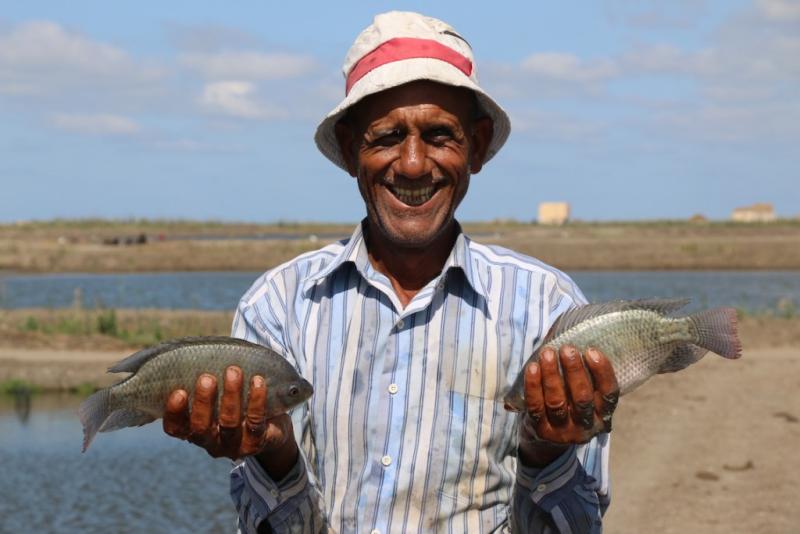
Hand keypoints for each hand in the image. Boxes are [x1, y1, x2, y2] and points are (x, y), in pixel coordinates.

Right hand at [163, 365, 292, 460]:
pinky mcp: (256, 442)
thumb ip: (206, 383)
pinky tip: (258, 381)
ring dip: (230, 396)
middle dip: (203, 402)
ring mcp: (234, 445)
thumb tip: (196, 351)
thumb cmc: (237, 405)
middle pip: (200, 427)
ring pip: (228, 423)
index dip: (174, 413)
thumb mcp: (219, 397)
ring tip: (233, 371)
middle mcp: (211, 442)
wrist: (272, 429)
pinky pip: (255, 421)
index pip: (175, 428)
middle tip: (207, 378)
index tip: (178, 391)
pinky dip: (256, 399)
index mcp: (195, 431)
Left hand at [518, 345, 618, 465]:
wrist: (546, 441)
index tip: (591, 351)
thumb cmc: (569, 405)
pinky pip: (536, 406)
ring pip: (557, 402)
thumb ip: (585, 373)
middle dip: (574, 370)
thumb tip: (574, 332)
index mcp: (602, 415)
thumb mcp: (583, 395)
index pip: (608, 394)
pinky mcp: (541, 430)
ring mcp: (562, 431)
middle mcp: (586, 426)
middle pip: (582, 398)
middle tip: (567, 348)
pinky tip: (532, 367)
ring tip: (547, 353)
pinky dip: (533, 385)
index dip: (602, 372)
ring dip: (552, 374)